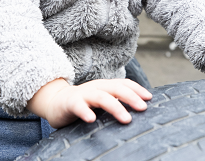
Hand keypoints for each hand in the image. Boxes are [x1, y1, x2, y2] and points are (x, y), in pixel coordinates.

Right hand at [27, 78, 151, 128]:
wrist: (55, 102)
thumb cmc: (83, 104)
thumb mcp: (101, 101)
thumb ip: (116, 102)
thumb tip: (139, 109)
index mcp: (105, 86)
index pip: (123, 84)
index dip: (137, 89)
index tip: (150, 98)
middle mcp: (96, 88)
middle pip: (116, 88)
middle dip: (131, 97)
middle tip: (143, 108)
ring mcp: (83, 94)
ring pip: (101, 97)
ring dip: (115, 106)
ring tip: (127, 119)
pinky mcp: (70, 103)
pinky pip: (78, 107)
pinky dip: (85, 112)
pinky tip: (92, 120)